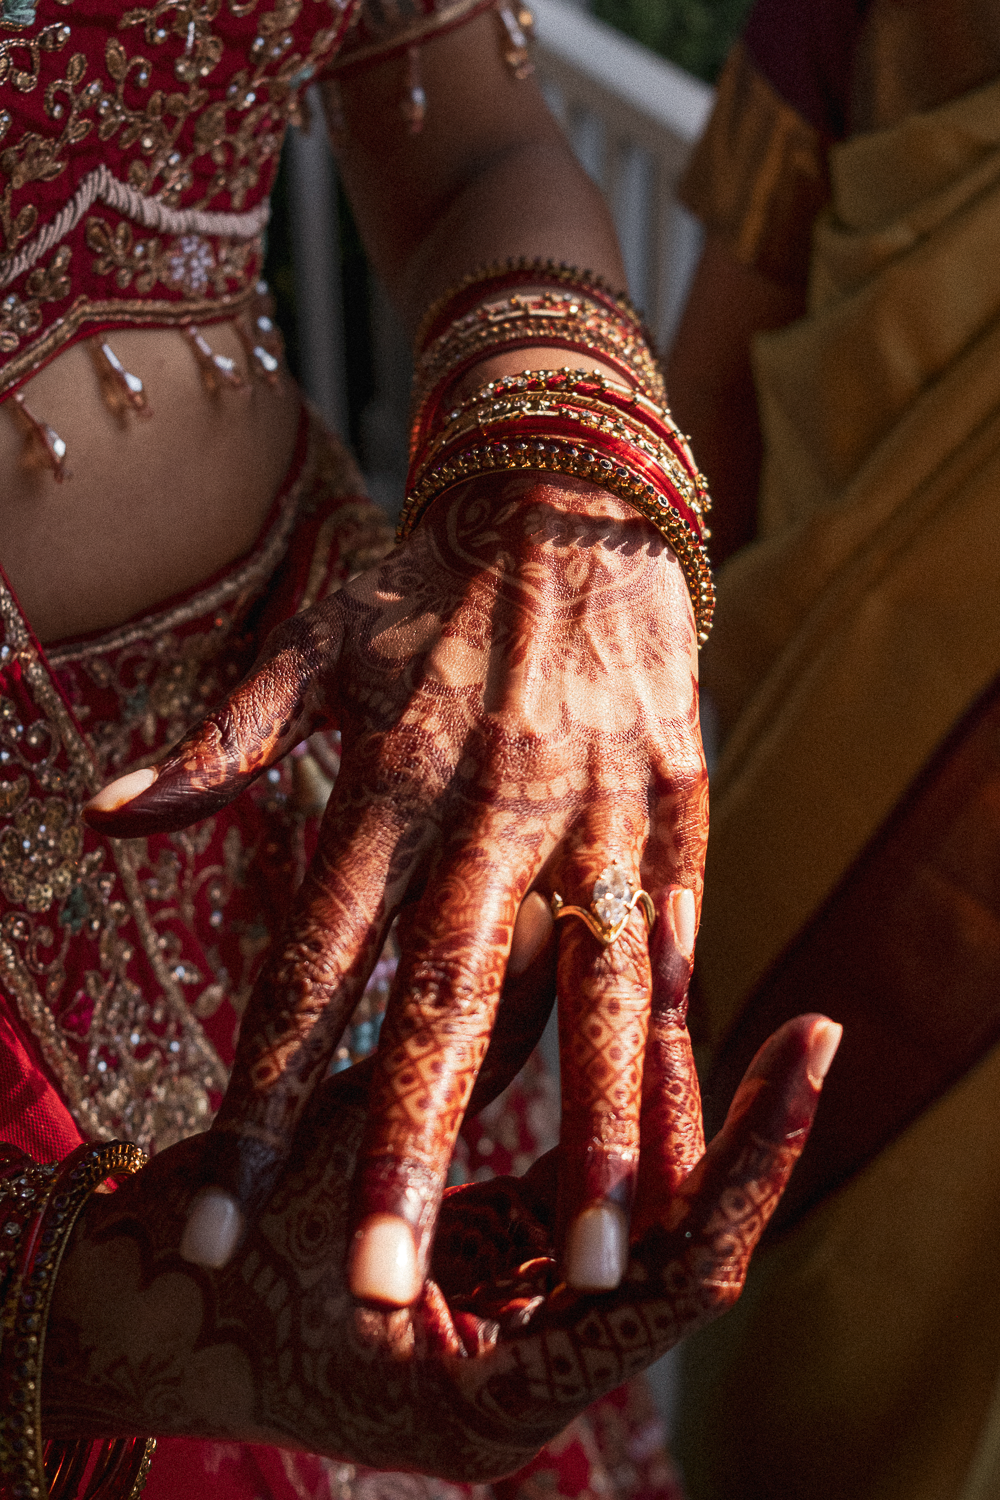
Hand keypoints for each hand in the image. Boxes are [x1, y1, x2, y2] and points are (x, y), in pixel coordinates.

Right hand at [42, 1010, 839, 1476]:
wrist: (132, 1314)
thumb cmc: (207, 1262)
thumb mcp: (336, 1151)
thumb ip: (457, 1053)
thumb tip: (561, 923)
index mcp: (499, 1400)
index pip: (681, 1282)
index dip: (744, 1163)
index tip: (800, 1056)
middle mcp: (528, 1382)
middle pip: (684, 1258)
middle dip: (748, 1143)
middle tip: (812, 1034)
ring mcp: (516, 1330)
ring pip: (645, 1233)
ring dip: (699, 1136)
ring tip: (774, 1038)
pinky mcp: (495, 1276)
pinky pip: (587, 1206)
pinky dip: (623, 1136)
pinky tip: (660, 1051)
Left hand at [85, 474, 707, 1302]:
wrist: (578, 492)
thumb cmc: (430, 579)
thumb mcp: (316, 636)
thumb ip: (227, 738)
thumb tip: (106, 818)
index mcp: (391, 778)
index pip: (313, 965)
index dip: (262, 1097)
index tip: (220, 1217)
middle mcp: (492, 808)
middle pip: (443, 1001)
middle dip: (408, 1152)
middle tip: (376, 1287)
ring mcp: (596, 812)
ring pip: (587, 993)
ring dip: (585, 1132)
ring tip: (590, 1266)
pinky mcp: (677, 809)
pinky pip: (674, 946)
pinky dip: (674, 1051)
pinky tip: (681, 1154)